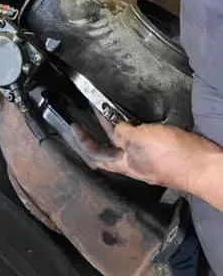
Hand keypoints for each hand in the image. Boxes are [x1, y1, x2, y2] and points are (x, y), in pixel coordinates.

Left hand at [72, 116, 222, 200]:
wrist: (202, 165)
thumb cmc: (168, 156)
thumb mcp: (138, 141)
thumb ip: (122, 134)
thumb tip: (114, 129)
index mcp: (125, 164)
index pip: (96, 155)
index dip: (84, 142)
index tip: (74, 126)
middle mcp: (135, 163)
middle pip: (111, 148)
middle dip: (100, 130)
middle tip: (92, 111)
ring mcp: (150, 157)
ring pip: (127, 142)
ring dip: (117, 126)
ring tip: (109, 110)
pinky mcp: (164, 149)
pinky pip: (143, 137)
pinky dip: (135, 126)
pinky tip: (135, 117)